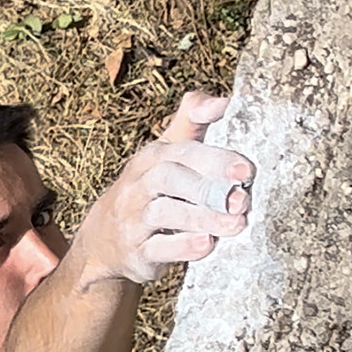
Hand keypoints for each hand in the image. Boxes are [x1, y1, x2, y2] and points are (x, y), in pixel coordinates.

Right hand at [78, 91, 254, 284]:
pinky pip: (157, 248)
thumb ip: (193, 121)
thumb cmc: (150, 189)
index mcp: (152, 157)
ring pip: (165, 213)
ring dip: (203, 218)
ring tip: (236, 223)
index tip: (246, 169)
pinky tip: (208, 244)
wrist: (105, 239)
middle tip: (242, 199)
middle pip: (170, 177)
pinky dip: (183, 246)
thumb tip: (224, 100)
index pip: (182, 150)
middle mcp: (139, 184)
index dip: (215, 158)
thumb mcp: (165, 152)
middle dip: (208, 187)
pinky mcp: (136, 251)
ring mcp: (134, 218)